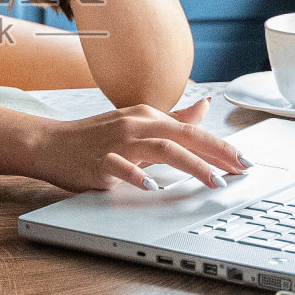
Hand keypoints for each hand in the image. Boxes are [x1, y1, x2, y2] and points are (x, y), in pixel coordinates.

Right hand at [30, 98, 248, 192]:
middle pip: (184, 136)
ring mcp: (118, 142)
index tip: (244, 162)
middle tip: (241, 170)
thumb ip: (172, 119)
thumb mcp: (136, 123)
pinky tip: (154, 188)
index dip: (221, 146)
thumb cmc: (93, 137)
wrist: (49, 143)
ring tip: (214, 182)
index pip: (192, 131)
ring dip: (192, 166)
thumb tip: (205, 106)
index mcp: (147, 116)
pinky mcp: (100, 161)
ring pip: (163, 149)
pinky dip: (139, 177)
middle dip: (217, 153)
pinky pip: (122, 167)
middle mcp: (136, 124)